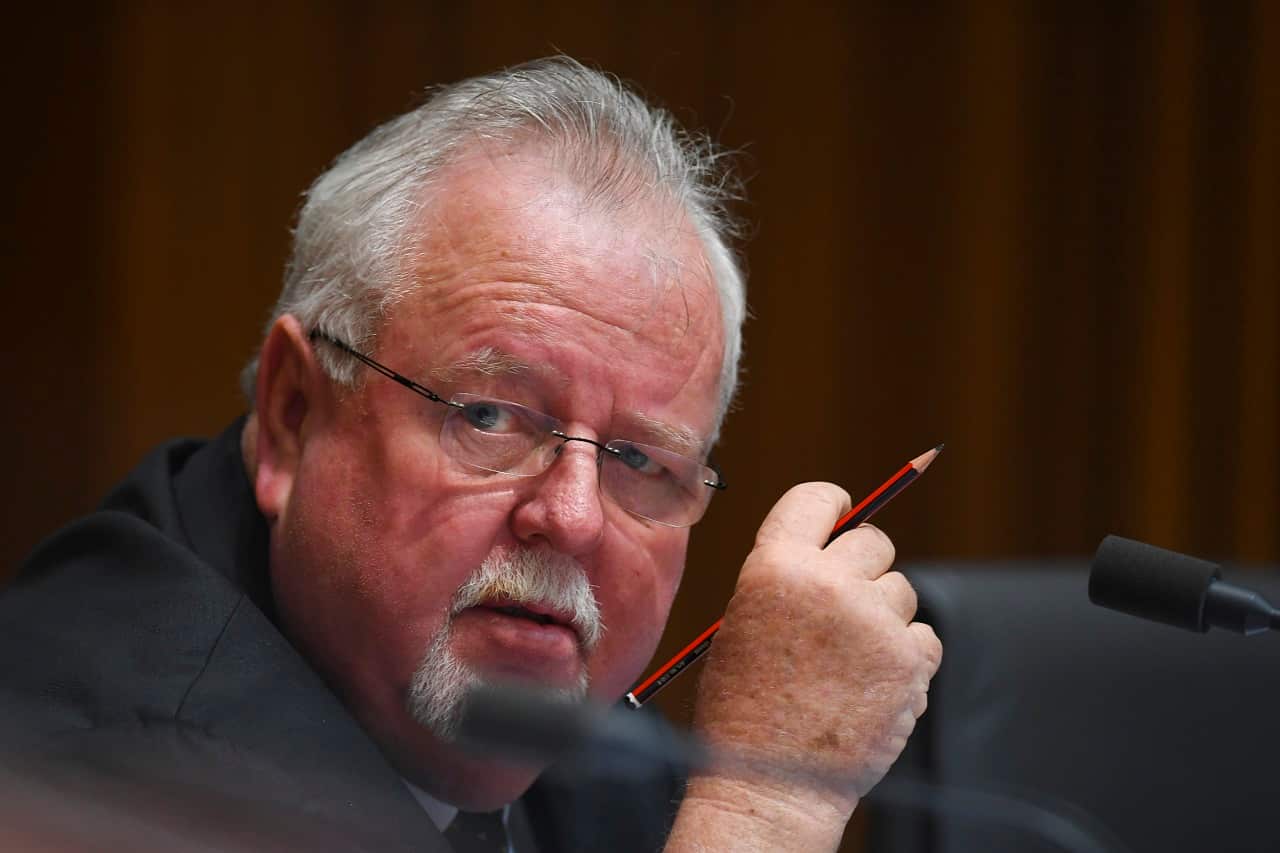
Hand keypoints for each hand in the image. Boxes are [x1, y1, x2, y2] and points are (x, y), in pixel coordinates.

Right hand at [669, 482, 941, 850]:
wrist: (770, 783)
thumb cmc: (745, 709)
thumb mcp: (742, 623)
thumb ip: (788, 581)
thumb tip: (835, 553)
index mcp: (774, 567)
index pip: (817, 499)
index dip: (834, 503)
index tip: (843, 510)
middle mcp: (827, 583)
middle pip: (872, 541)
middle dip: (863, 567)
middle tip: (845, 603)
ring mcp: (873, 622)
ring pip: (901, 590)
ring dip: (883, 616)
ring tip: (849, 660)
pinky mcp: (909, 662)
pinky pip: (925, 635)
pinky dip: (906, 655)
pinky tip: (872, 682)